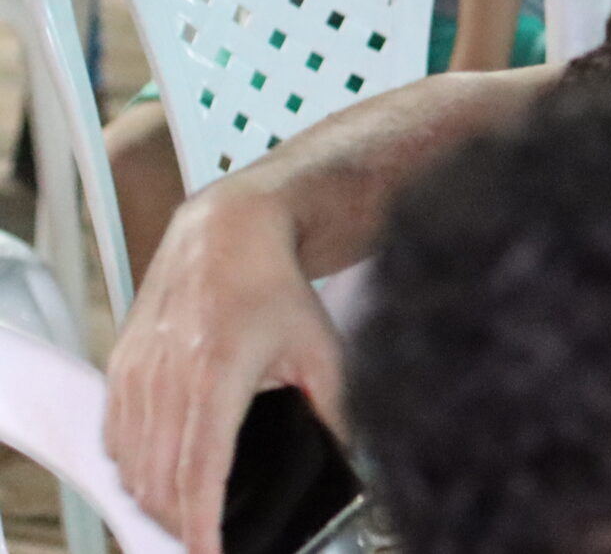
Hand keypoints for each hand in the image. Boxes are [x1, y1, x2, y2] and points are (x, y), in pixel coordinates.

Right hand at [104, 190, 345, 553]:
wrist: (226, 234)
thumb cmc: (275, 288)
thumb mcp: (321, 347)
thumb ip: (334, 408)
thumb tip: (349, 457)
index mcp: (219, 371)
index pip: (200, 469)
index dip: (200, 522)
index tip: (208, 553)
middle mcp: (168, 374)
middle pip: (159, 477)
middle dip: (178, 521)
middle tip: (204, 540)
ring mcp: (138, 370)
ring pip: (131, 462)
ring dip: (153, 498)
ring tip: (184, 518)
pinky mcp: (121, 366)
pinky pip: (115, 435)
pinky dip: (133, 466)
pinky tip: (158, 477)